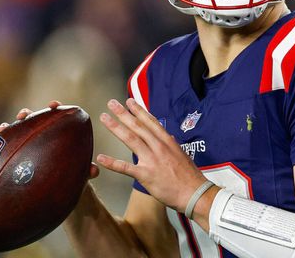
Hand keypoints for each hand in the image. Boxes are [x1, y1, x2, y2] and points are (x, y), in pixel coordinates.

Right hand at [0, 100, 98, 178]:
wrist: (58, 194)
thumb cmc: (71, 177)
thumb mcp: (80, 174)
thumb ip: (88, 171)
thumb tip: (95, 171)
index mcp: (58, 135)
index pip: (56, 116)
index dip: (54, 108)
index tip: (53, 105)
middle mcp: (42, 137)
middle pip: (34, 121)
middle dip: (27, 114)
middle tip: (24, 114)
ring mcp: (29, 145)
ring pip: (18, 132)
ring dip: (11, 126)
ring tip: (5, 126)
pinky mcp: (17, 157)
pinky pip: (8, 148)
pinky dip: (2, 140)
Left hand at [96, 98, 206, 212]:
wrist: (194, 193)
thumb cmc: (189, 176)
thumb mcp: (182, 155)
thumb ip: (172, 144)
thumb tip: (168, 136)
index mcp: (167, 142)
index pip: (151, 122)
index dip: (139, 110)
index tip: (129, 101)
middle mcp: (158, 147)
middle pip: (138, 126)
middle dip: (123, 113)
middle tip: (111, 103)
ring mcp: (152, 160)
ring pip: (130, 139)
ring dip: (116, 127)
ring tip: (104, 118)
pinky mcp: (146, 175)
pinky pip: (125, 167)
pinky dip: (112, 163)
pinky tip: (101, 158)